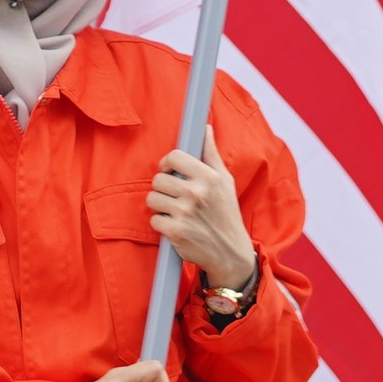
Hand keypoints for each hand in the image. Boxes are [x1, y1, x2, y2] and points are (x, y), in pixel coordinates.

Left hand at [148, 149, 254, 289]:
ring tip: (175, 211)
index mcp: (209, 178)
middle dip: (163, 188)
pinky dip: (161, 224)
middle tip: (175, 196)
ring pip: (152, 198)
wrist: (230, 253)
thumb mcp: (225, 182)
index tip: (170, 171)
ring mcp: (185, 213)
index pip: (174, 157)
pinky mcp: (175, 232)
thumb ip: (211, 154)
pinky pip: (153, 219)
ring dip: (160, 206)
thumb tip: (205, 128)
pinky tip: (175, 226)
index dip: (167, 163)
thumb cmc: (226, 213)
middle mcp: (197, 193)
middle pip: (158, 179)